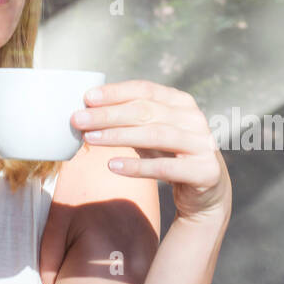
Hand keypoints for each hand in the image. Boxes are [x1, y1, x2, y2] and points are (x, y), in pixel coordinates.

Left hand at [71, 80, 231, 223]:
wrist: (206, 194)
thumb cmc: (170, 156)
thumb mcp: (150, 133)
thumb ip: (128, 120)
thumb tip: (87, 110)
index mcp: (180, 102)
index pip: (144, 90)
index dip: (115, 92)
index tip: (86, 98)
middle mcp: (194, 118)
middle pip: (146, 111)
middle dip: (109, 115)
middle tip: (78, 119)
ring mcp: (202, 144)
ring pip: (155, 135)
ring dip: (119, 136)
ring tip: (91, 139)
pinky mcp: (204, 171)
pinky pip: (165, 167)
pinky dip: (137, 166)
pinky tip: (113, 165)